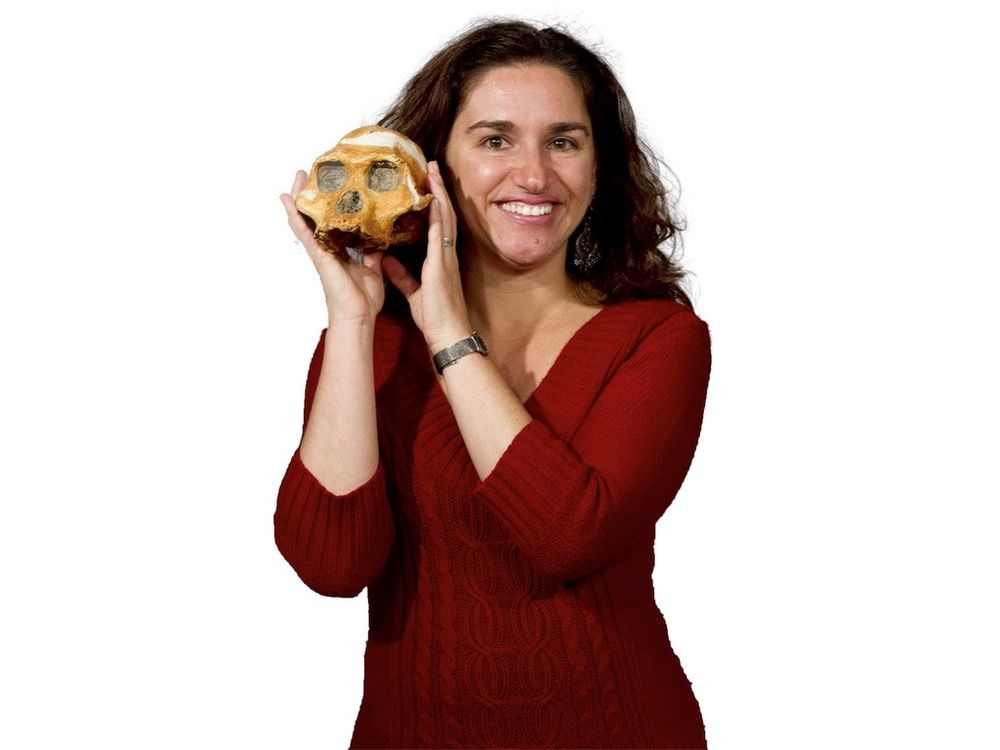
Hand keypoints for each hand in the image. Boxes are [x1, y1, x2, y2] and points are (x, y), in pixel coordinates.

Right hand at [280, 170, 384, 323]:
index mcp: (339, 250)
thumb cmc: (363, 300)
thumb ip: (372, 253)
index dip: (329, 204)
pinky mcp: (317, 255)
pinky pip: (303, 231)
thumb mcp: (372, 269)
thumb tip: (378, 239)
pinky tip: (286, 199)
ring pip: (305, 219)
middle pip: (315, 216)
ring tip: (298, 176)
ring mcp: (319, 251)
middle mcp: (326, 248)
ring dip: (300, 198)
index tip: (332, 184)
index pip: (331, 222)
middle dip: (312, 195)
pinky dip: (294, 215)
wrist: (358, 317)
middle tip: (309, 172)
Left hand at [381, 161, 472, 351]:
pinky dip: (438, 215)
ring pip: (444, 217)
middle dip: (437, 189)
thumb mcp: (413, 291)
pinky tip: (434, 199)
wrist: (447, 333)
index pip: (436, 224)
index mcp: (439, 259)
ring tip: (433, 171)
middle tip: (430, 165)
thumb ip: (401, 274)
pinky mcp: (442, 264)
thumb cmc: (436, 317)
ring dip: (439, 193)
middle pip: (443, 213)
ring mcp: (445, 257)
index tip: (425, 182)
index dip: (433, 202)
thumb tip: (387, 260)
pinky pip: (440, 234)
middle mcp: (445, 253)